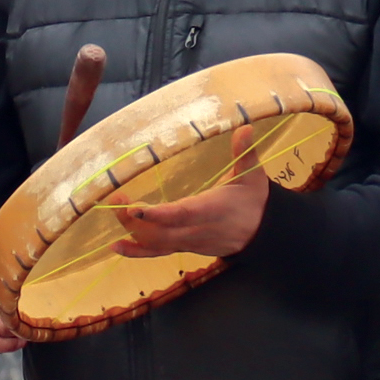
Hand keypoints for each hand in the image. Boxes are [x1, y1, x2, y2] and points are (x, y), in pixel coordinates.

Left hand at [112, 167, 268, 259]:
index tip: (133, 208)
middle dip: (134, 219)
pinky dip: (137, 252)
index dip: (157, 214)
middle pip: (160, 232)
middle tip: (117, 198)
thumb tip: (244, 128)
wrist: (264, 234)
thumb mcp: (253, 175)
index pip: (180, 215)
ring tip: (115, 211)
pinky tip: (117, 246)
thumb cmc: (256, 201)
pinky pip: (158, 252)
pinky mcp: (185, 248)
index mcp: (211, 210)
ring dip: (132, 230)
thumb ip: (245, 153)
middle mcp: (196, 230)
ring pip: (156, 243)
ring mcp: (189, 242)